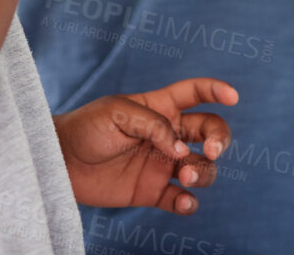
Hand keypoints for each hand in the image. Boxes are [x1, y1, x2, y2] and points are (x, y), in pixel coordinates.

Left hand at [53, 78, 238, 214]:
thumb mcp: (118, 114)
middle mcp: (168, 135)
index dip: (217, 91)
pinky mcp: (153, 191)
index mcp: (161, 107)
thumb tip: (181, 150)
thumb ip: (154, 126)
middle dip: (220, 139)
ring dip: (203, 171)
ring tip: (183, 175)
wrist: (60, 162)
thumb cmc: (86, 128)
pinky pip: (182, 199)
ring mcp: (163, 164)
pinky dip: (189, 202)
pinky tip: (184, 201)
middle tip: (210, 150)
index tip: (233, 97)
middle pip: (210, 132)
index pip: (196, 93)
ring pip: (203, 167)